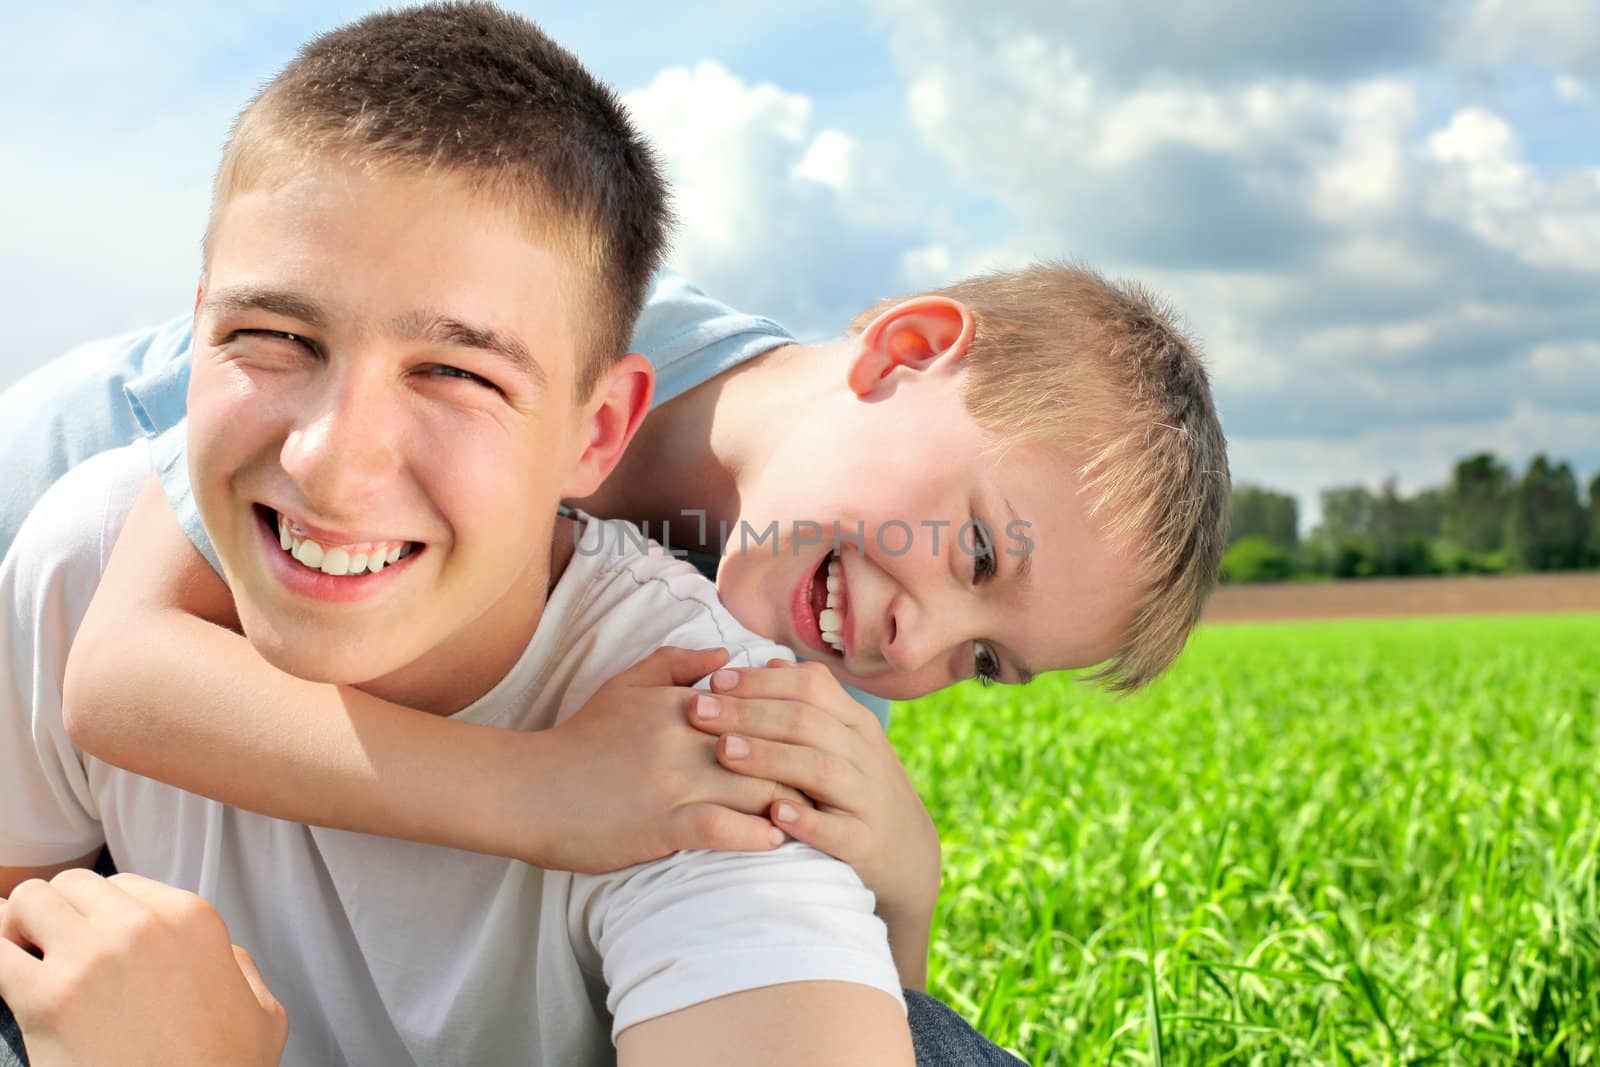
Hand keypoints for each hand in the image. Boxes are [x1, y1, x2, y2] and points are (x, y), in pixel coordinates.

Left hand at [0, 870, 287, 1066]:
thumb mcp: (261, 1008)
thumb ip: (237, 965)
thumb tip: (219, 955)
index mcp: (191, 918)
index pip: (121, 884)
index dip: (100, 914)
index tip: (91, 943)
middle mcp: (141, 925)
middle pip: (71, 885)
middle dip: (57, 913)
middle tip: (51, 951)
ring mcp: (91, 958)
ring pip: (29, 901)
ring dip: (19, 927)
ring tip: (25, 962)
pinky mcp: (48, 998)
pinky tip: (6, 977)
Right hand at [537, 646, 812, 874]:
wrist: (529, 788)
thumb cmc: (580, 738)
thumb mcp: (624, 685)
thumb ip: (676, 663)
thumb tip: (727, 656)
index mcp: (681, 704)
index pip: (757, 710)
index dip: (793, 728)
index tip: (819, 742)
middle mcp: (683, 738)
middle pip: (766, 750)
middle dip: (802, 767)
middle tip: (832, 785)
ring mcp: (673, 782)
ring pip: (753, 788)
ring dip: (788, 804)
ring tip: (815, 816)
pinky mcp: (661, 823)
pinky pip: (722, 828)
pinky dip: (754, 835)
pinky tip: (774, 840)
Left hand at [692, 661, 941, 928]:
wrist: (905, 852)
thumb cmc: (854, 788)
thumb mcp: (840, 739)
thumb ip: (806, 702)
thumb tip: (768, 663)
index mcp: (853, 721)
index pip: (810, 685)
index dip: (760, 680)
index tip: (714, 681)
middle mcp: (863, 752)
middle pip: (807, 721)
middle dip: (748, 712)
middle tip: (698, 711)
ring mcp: (867, 797)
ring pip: (820, 768)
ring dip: (769, 758)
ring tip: (723, 751)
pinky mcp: (866, 842)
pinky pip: (839, 830)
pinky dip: (807, 822)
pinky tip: (774, 814)